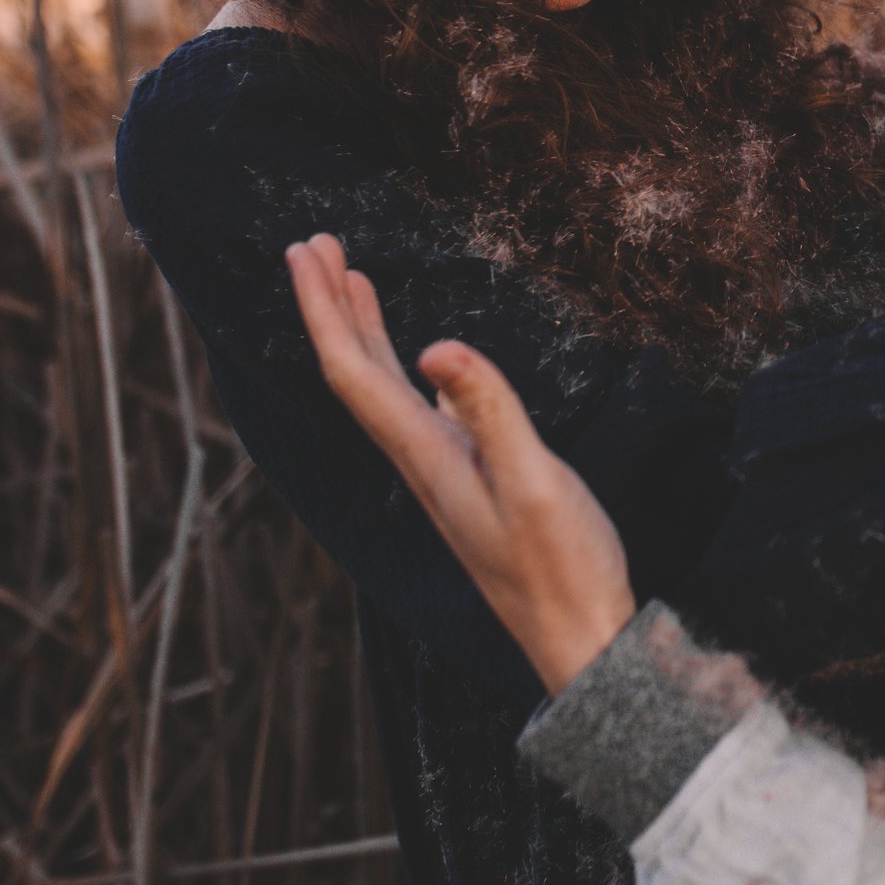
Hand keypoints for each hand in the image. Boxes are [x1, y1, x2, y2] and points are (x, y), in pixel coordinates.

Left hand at [286, 234, 635, 692]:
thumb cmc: (563, 565)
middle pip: (356, 376)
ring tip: (350, 281)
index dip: (324, 310)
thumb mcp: (534, 482)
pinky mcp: (473, 482)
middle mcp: (422, 464)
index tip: (306, 251)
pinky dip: (408, 369)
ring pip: (386, 392)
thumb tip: (435, 347)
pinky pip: (421, 411)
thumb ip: (491, 411)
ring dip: (365, 333)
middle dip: (331, 309)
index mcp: (427, 457)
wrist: (579, 639)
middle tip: (312, 245)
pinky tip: (420, 363)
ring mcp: (444, 475)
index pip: (354, 373)